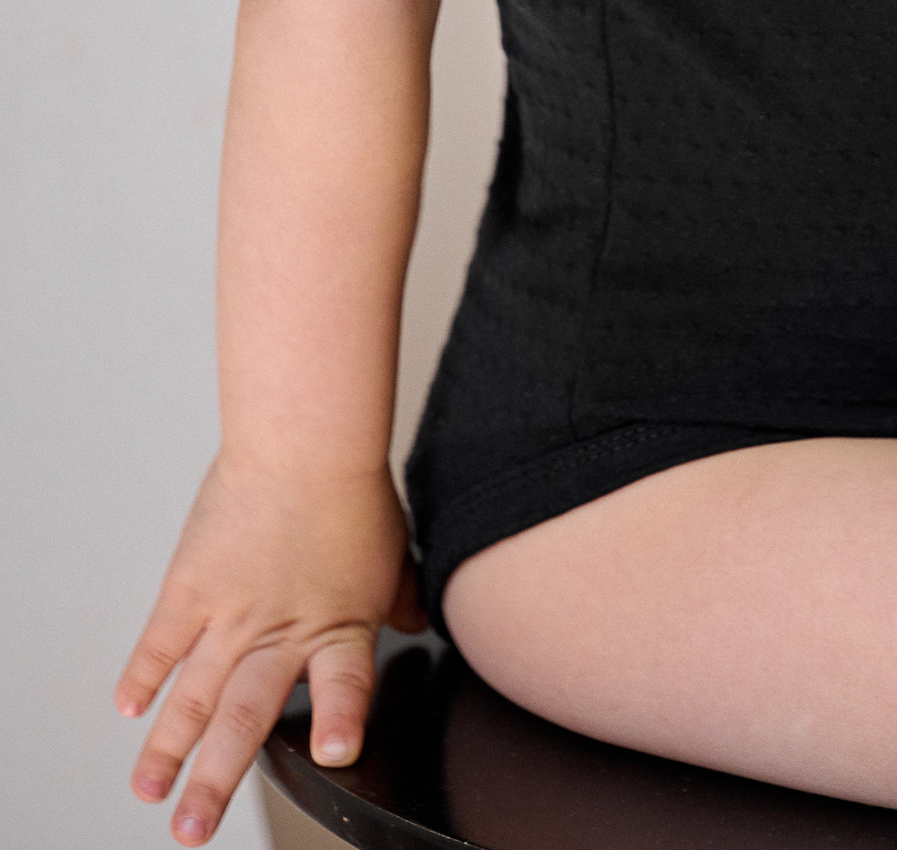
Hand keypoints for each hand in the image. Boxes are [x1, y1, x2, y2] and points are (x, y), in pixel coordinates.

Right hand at [115, 453, 426, 843]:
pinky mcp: (192, 587)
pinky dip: (143, 675)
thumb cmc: (351, 490)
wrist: (304, 438)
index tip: (335, 751)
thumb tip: (415, 621)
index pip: (343, 683)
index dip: (340, 717)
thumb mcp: (390, 555)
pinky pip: (162, 641)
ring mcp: (230, 613)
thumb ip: (395, 601)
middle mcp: (280, 630)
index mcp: (337, 626)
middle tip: (192, 833)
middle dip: (215, 782)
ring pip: (192, 695)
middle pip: (243, 717)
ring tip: (148, 792)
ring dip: (166, 749)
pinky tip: (129, 709)